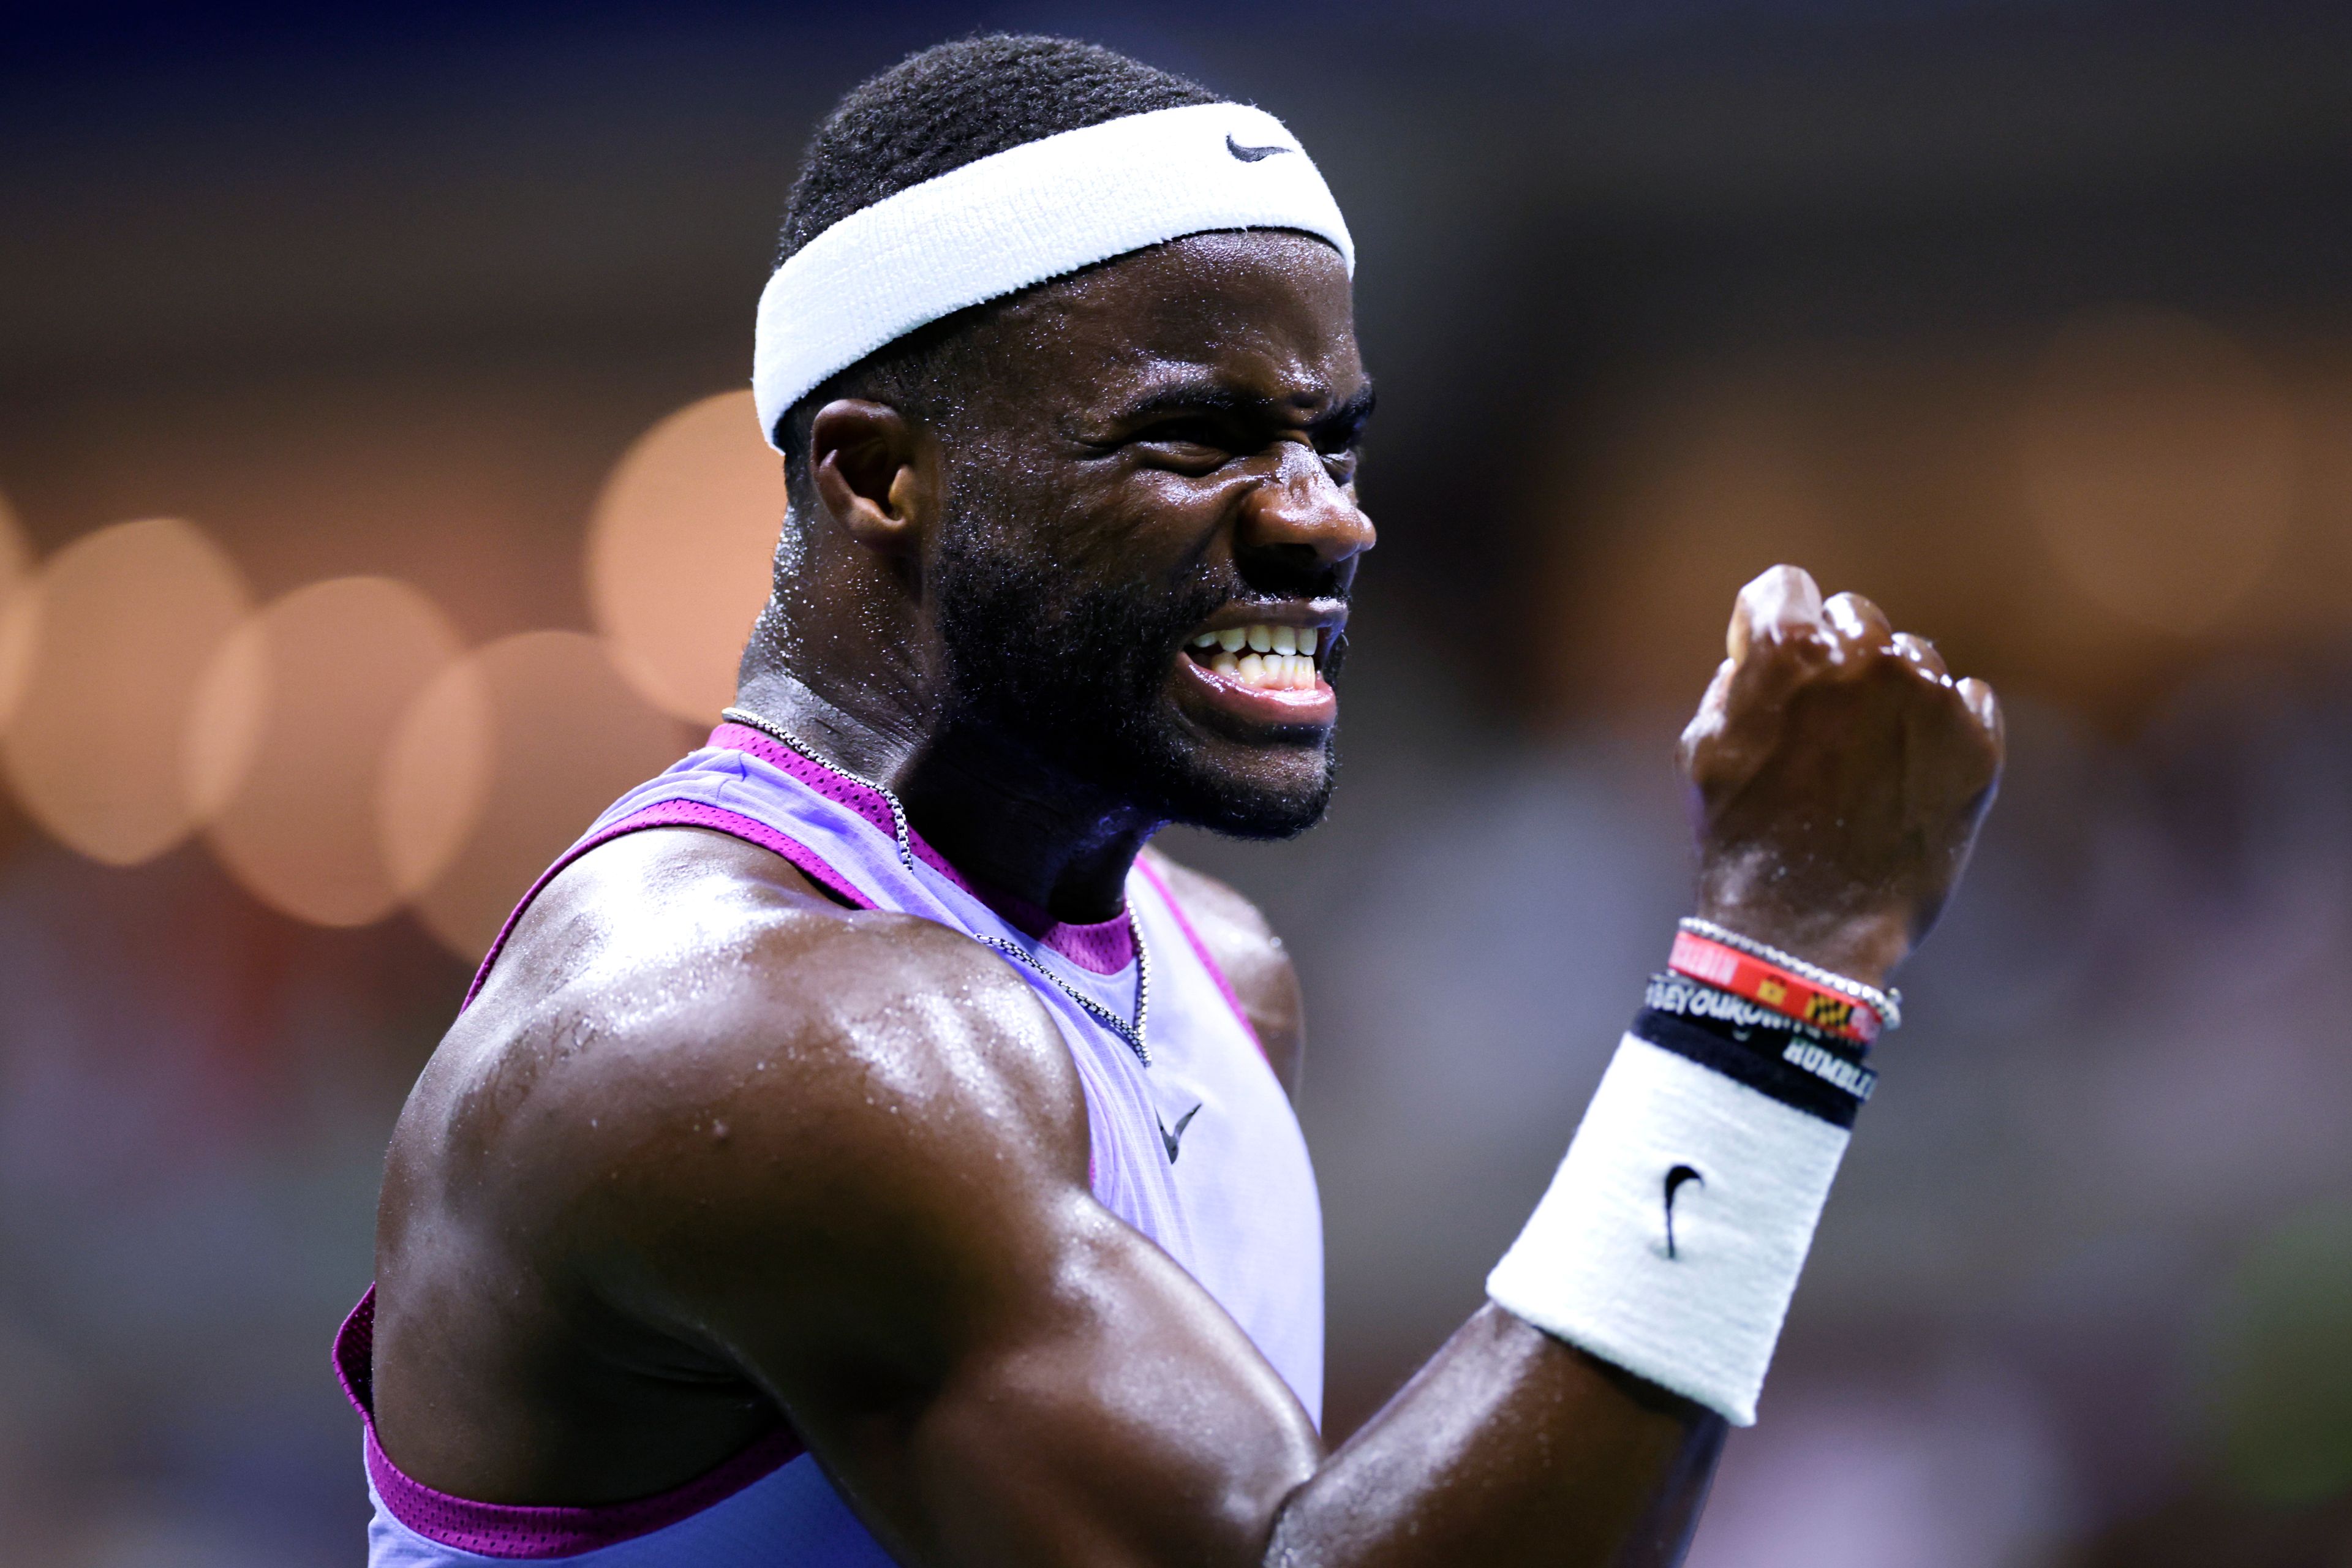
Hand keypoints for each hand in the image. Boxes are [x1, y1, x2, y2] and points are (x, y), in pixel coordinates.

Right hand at [1678, 565, 2002, 989]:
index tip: (1770, 664)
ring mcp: (1930, 698)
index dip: (1769, 623)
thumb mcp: (1701, 748)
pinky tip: (1910, 776)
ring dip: (1892, 696)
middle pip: (1855, 617)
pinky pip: (1968, 700)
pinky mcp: (1978, 743)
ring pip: (1914, 660)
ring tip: (1868, 761)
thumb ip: (1736, 680)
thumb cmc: (1741, 837)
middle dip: (1837, 659)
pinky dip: (1942, 729)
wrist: (1806, 929)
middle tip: (1823, 724)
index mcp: (1790, 651)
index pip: (1785, 586)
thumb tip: (1761, 654)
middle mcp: (1867, 658)